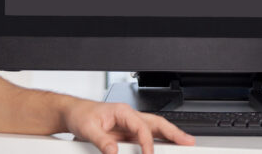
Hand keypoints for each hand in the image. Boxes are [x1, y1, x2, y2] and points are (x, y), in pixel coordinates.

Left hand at [63, 99, 194, 153]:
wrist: (73, 114)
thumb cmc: (81, 115)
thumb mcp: (88, 129)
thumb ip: (102, 142)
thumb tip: (114, 152)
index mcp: (123, 111)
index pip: (142, 127)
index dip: (147, 142)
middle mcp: (129, 117)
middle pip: (157, 123)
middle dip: (174, 132)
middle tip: (188, 142)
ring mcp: (129, 125)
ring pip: (154, 129)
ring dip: (169, 137)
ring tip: (182, 144)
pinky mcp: (127, 134)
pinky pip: (146, 138)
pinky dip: (157, 142)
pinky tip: (163, 148)